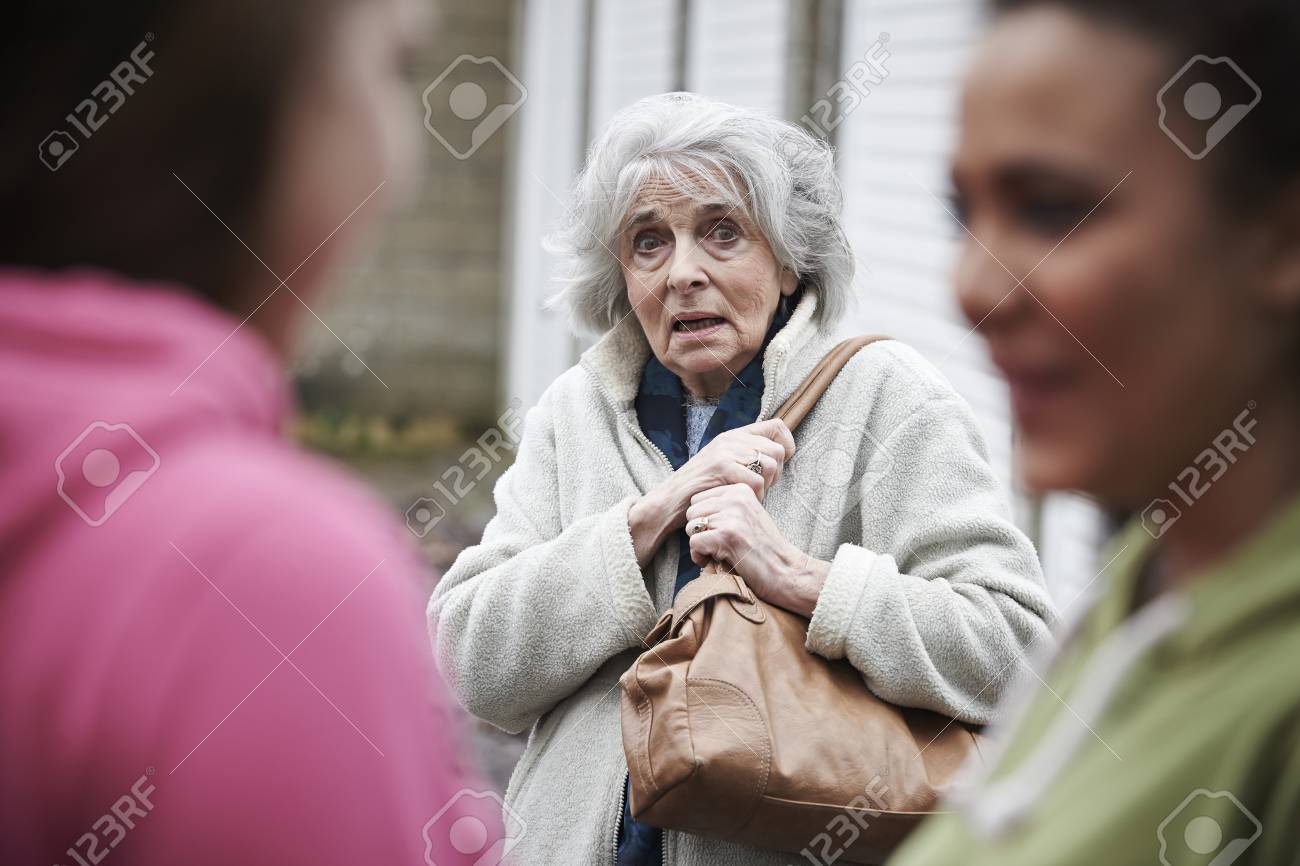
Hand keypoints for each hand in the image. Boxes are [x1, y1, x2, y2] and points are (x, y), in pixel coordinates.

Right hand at [628, 419, 795, 567]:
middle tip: (760, 487)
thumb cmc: (700, 490)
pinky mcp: (721, 466)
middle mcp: (731, 438)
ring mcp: (725, 451)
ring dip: (765, 487)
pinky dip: (754, 497)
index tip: (778, 466)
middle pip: (777, 450)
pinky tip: (741, 501)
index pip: (778, 426)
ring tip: (749, 495)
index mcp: (734, 435)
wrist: (669, 502)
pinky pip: (756, 482)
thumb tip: (779, 457)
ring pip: (770, 465)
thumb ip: (747, 457)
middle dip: (775, 474)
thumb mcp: (725, 465)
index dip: (786, 446)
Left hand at [684, 483, 829, 616]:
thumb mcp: (748, 515)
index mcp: (741, 489)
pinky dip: (699, 557)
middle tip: (716, 545)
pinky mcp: (727, 535)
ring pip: (691, 527)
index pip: (698, 498)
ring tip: (717, 553)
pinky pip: (694, 543)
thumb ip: (726, 506)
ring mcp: (732, 515)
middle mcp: (736, 497)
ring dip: (699, 545)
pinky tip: (714, 561)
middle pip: (692, 511)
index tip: (718, 533)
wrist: (786, 570)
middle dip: (699, 531)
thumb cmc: (765, 548)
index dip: (703, 519)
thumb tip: (694, 508)